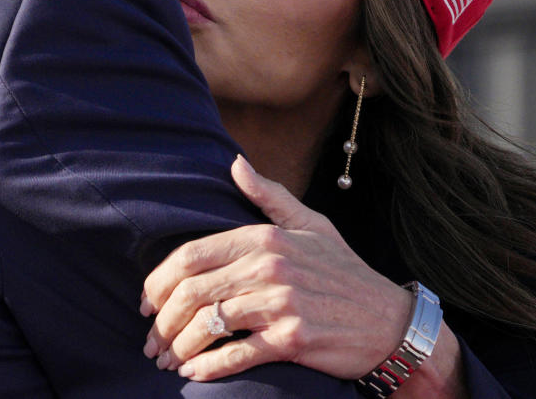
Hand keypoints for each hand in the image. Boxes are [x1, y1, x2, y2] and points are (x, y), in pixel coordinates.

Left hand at [140, 155, 412, 381]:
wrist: (389, 322)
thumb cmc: (345, 272)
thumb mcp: (311, 224)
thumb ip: (268, 196)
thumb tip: (234, 163)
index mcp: (266, 238)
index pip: (192, 255)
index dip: (159, 280)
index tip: (146, 301)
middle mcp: (270, 267)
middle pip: (192, 291)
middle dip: (161, 320)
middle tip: (150, 339)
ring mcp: (281, 304)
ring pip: (207, 325)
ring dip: (177, 347)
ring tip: (165, 359)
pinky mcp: (292, 340)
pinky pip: (235, 355)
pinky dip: (207, 367)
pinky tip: (193, 372)